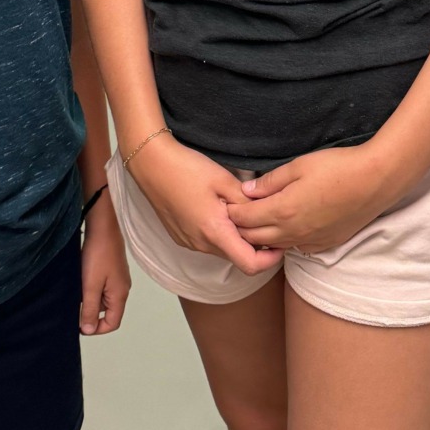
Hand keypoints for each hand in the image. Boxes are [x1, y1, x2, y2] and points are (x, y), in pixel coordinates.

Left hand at [80, 194, 130, 334]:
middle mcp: (122, 288)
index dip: (97, 329)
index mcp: (120, 295)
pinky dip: (92, 289)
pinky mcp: (112, 269)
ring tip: (75, 293)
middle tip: (74, 307)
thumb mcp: (90, 286)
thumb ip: (90, 309)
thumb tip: (89, 330)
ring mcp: (118, 278)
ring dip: (90, 300)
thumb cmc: (97, 255)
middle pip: (109, 312)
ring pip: (104, 299)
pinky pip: (103, 287)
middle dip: (92, 313)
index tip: (79, 324)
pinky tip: (80, 281)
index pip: (113, 323)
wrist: (102, 226)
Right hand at [129, 134, 282, 273]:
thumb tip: (266, 215)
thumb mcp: (224, 180)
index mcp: (215, 232)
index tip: (279, 244)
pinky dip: (220, 233)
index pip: (250, 265)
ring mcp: (189, 242)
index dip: (270, 259)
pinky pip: (208, 243)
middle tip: (264, 220)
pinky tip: (219, 210)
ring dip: (235, 237)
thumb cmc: (186, 169)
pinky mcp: (182, 237)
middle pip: (237, 257)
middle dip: (254, 244)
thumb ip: (247, 202)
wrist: (151, 164)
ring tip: (239, 211)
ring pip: (223, 249)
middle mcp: (201, 244)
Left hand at [231, 145, 397, 255]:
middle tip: (236, 214)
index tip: (227, 203)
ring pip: (275, 246)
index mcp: (282, 211)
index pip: (245, 219)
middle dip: (241, 227)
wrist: (374, 181)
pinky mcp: (325, 244)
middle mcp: (293, 232)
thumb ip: (270, 181)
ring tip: (257, 222)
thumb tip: (247, 191)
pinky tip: (287, 227)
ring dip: (261, 237)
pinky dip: (285, 241)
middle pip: (254, 238)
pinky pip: (296, 248)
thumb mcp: (298, 166)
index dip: (232, 211)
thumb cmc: (337, 168)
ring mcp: (310, 241)